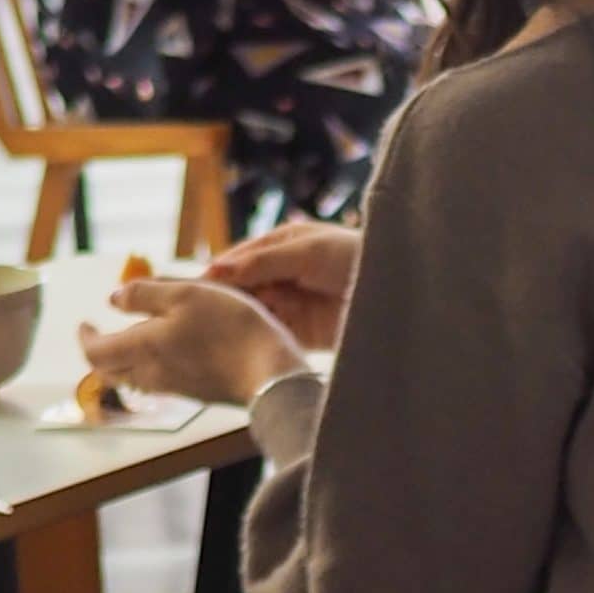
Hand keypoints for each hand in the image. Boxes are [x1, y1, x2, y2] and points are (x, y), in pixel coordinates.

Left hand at [78, 278, 307, 404]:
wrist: (271, 373)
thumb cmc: (229, 329)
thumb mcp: (185, 295)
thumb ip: (143, 294)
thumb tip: (113, 299)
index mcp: (142, 348)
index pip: (95, 353)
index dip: (85, 338)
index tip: (85, 323)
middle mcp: (152, 374)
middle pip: (111, 372)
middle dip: (101, 353)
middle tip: (103, 334)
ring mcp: (175, 387)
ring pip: (134, 379)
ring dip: (126, 361)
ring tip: (134, 339)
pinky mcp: (197, 392)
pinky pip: (160, 381)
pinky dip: (151, 366)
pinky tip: (168, 351)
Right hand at [206, 221, 361, 350]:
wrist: (398, 294)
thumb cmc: (355, 258)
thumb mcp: (306, 253)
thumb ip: (262, 262)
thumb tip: (215, 271)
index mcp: (281, 246)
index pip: (238, 261)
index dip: (218, 276)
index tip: (194, 292)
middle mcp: (282, 275)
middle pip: (242, 290)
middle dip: (227, 302)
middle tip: (203, 317)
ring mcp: (291, 305)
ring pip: (254, 314)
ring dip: (242, 322)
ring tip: (223, 333)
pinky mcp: (302, 334)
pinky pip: (272, 335)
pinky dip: (261, 339)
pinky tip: (247, 346)